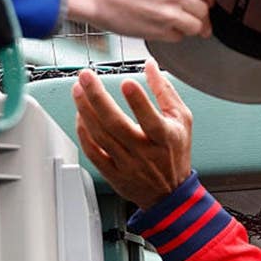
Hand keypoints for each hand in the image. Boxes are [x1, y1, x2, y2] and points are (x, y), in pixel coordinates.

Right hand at [63, 0, 216, 40]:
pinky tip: (161, 27)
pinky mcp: (158, 32)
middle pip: (205, 10)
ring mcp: (169, 14)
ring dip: (190, 27)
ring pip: (196, 27)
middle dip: (200, 14)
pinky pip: (178, 37)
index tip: (204, 0)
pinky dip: (174, 35)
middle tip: (192, 16)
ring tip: (178, 23)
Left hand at [73, 60, 193, 209]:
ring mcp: (126, 164)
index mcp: (164, 138)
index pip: (150, 119)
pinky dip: (83, 133)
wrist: (170, 194)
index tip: (126, 82)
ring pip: (100, 136)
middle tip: (86, 77)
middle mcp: (144, 152)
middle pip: (115, 125)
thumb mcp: (182, 119)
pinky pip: (93, 152)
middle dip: (97, 97)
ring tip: (78, 90)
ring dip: (85, 110)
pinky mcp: (113, 173)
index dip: (138, 101)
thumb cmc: (175, 153)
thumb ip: (165, 91)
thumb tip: (150, 66)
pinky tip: (79, 116)